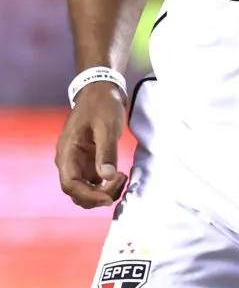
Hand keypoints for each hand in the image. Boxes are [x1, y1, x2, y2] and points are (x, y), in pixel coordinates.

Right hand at [55, 81, 127, 207]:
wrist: (101, 90)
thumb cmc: (101, 105)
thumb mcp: (106, 126)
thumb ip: (106, 151)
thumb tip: (106, 177)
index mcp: (67, 152)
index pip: (70, 185)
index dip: (88, 196)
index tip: (108, 198)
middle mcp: (69, 161)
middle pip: (77, 192)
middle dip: (97, 196)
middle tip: (121, 182)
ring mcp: (79, 162)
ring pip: (85, 190)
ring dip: (103, 192)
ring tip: (122, 179)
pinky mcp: (89, 161)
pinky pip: (94, 181)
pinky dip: (106, 185)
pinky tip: (120, 177)